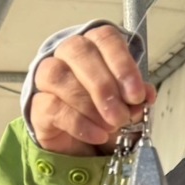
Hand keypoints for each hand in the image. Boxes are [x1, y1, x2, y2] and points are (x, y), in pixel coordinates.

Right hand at [31, 24, 156, 154]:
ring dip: (89, 104)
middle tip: (121, 115)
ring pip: (59, 76)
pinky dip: (79, 123)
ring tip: (110, 127)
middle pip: (79, 52)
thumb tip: (147, 94)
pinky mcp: (37, 105)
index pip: (105, 38)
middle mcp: (66, 55)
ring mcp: (47, 78)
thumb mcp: (127, 106)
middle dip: (104, 86)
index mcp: (94, 46)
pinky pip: (52, 106)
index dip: (122, 64)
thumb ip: (136, 98)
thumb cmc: (105, 115)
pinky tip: (97, 135)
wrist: (82, 146)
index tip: (136, 94)